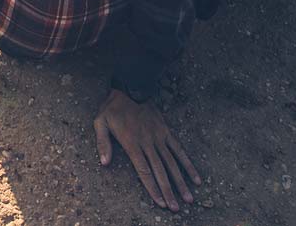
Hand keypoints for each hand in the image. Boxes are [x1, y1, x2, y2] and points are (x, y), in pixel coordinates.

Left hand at [93, 89, 199, 211]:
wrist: (130, 87)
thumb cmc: (112, 108)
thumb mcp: (100, 123)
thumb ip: (102, 143)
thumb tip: (104, 163)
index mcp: (132, 143)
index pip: (144, 171)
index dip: (153, 188)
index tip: (160, 203)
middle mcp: (148, 143)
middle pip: (160, 171)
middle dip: (169, 191)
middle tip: (176, 208)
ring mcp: (159, 137)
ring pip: (172, 163)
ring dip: (181, 182)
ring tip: (188, 199)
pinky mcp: (166, 132)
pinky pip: (179, 150)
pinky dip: (188, 164)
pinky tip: (196, 177)